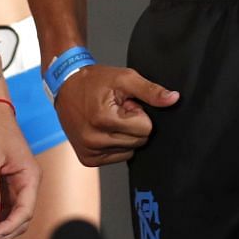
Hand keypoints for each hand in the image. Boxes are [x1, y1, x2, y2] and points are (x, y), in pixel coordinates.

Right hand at [52, 64, 177, 166]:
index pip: (145, 129)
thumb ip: (151, 90)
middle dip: (132, 125)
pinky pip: (117, 157)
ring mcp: (89, 151)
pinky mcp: (87, 159)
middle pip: (139, 141)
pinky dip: (115, 144)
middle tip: (116, 110)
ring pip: (130, 151)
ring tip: (109, 118)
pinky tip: (104, 129)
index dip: (138, 113)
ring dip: (124, 135)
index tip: (125, 104)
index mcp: (103, 119)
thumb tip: (174, 99)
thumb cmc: (94, 81)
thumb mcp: (124, 78)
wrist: (65, 86)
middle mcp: (94, 139)